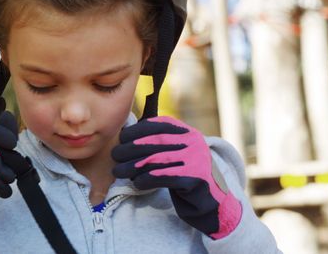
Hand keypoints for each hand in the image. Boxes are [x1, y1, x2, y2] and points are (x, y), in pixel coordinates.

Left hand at [112, 116, 241, 238]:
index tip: (122, 137)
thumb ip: (160, 143)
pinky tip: (136, 182)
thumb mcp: (177, 154)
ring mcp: (196, 159)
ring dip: (132, 166)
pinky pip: (162, 176)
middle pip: (155, 141)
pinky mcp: (194, 179)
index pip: (160, 124)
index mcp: (188, 132)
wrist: (212, 201)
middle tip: (115, 155)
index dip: (138, 129)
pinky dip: (145, 179)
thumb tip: (126, 135)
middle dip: (131, 148)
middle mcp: (194, 142)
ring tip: (118, 171)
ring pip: (155, 159)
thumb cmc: (186, 176)